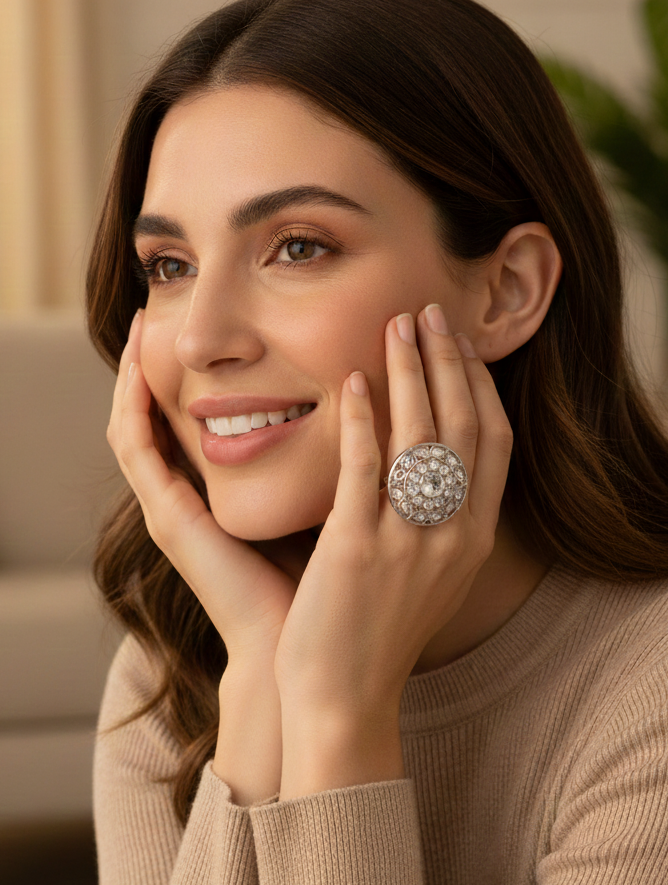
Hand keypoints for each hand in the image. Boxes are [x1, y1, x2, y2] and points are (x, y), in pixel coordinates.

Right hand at [106, 309, 297, 666]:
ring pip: (134, 428)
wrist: (302, 652)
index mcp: (220, 497)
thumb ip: (329, 465)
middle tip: (151, 309)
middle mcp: (188, 500)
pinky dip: (131, 407)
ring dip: (130, 375)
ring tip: (133, 322)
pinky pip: (136, 452)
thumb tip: (365, 413)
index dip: (186, 377)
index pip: (192, 424)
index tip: (199, 331)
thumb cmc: (321, 585)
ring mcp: (171, 511)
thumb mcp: (322, 508)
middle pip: (156, 419)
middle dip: (151, 366)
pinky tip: (135, 370)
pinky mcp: (167, 521)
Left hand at [273, 304, 512, 719]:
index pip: (494, 442)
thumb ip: (440, 515)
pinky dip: (365, 418)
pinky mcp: (357, 549)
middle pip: (464, 425)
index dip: (480, 385)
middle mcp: (452, 534)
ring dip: (411, 372)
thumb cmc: (381, 629)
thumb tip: (432, 454)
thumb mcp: (432, 572)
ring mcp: (407, 542)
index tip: (460, 345)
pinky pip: (364, 468)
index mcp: (474, 537)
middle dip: (449, 361)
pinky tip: (357, 380)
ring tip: (398, 326)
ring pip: (421, 435)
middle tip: (430, 313)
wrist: (345, 697)